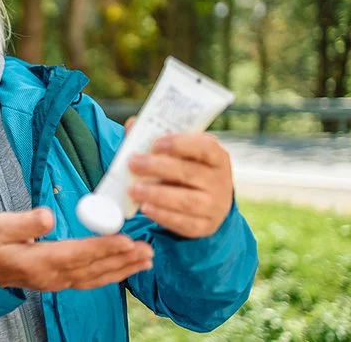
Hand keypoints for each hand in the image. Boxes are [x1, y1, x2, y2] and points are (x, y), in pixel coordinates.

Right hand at [0, 208, 153, 290]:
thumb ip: (25, 222)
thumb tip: (48, 216)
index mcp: (38, 261)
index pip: (77, 254)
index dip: (102, 247)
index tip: (125, 240)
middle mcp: (52, 276)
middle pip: (93, 268)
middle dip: (122, 259)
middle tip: (147, 250)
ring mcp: (57, 282)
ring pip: (96, 277)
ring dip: (123, 269)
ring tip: (146, 260)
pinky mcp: (60, 281)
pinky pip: (91, 280)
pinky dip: (112, 274)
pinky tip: (126, 268)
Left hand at [125, 117, 233, 238]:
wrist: (206, 203)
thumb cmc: (186, 170)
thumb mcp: (178, 154)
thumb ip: (155, 139)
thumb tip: (132, 125)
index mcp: (217, 157)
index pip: (205, 147)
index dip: (180, 144)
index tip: (155, 144)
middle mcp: (220, 181)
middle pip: (190, 173)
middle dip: (158, 168)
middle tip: (133, 164)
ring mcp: (215, 206)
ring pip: (187, 201)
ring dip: (157, 194)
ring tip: (133, 189)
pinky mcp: (205, 226)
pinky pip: (184, 223)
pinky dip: (163, 216)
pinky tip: (145, 208)